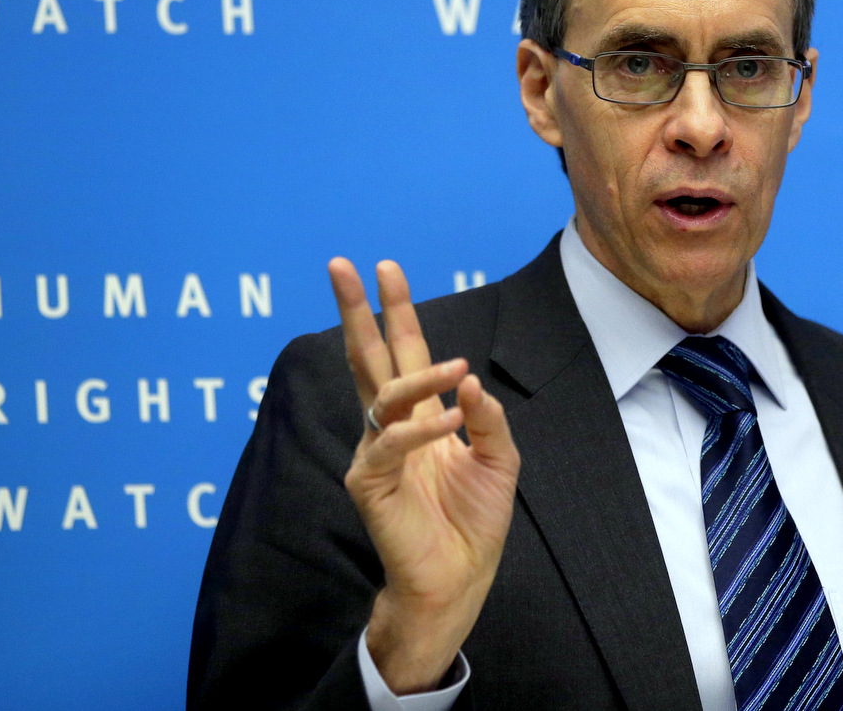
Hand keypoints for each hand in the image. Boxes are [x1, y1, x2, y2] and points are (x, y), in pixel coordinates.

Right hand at [328, 258, 520, 693]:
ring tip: (456, 368)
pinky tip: (447, 424)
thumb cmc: (475, 520)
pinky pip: (390, 442)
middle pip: (367, 357)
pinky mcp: (368, 481)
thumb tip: (469, 381)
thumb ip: (487, 419)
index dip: (395, 311)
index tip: (386, 268)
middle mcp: (391, 425)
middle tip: (343, 265)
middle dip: (356, 310)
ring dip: (421, 375)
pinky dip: (420, 428)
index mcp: (421, 415)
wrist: (460, 577)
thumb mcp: (498, 461)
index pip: (403, 352)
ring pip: (384, 394)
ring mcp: (375, 451)